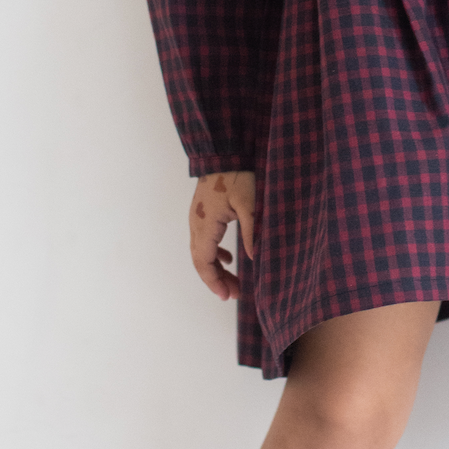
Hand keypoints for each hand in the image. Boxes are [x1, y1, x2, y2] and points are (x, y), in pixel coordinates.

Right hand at [188, 171, 256, 299]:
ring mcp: (197, 218)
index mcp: (205, 225)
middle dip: (216, 280)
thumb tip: (252, 258)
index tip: (226, 296)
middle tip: (233, 294)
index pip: (204, 262)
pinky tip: (228, 259)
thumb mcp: (249, 205)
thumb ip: (250, 232)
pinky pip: (205, 240)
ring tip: (232, 282)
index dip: (213, 282)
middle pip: (201, 261)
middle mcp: (196, 224)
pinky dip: (215, 254)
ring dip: (215, 268)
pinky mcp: (203, 213)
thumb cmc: (238, 176)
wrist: (225, 153)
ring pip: (202, 252)